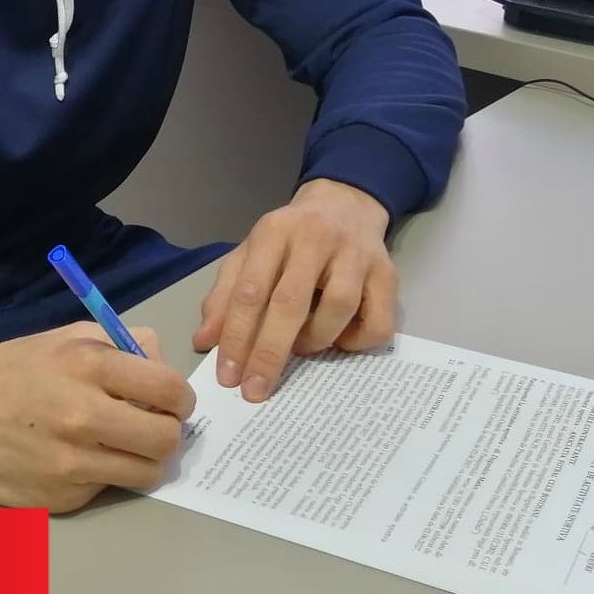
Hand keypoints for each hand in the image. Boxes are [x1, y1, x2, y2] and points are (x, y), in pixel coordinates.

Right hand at [0, 322, 195, 512]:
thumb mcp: (67, 337)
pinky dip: (102, 477)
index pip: (169, 390)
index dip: (182, 399)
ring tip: (121, 447)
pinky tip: (76, 460)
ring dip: (143, 461)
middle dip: (169, 434)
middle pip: (166, 440)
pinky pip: (106, 491)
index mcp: (88, 366)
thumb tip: (163, 365)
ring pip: (146, 474)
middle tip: (152, 428)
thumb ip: (122, 345)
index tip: (174, 403)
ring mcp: (70, 464)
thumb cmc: (14, 368)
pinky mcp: (59, 500)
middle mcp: (82, 416)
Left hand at [192, 178, 395, 402]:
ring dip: (315, 341)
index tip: (227, 376)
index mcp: (275, 231)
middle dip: (269, 353)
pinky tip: (340, 339)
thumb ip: (226, 294)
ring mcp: (357, 254)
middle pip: (291, 303)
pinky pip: (379, 323)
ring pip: (339, 308)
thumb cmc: (290, 237)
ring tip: (301, 347)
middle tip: (254, 390)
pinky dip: (357, 342)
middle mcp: (317, 237)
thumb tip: (204, 341)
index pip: (250, 290)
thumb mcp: (251, 253)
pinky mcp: (389, 272)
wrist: (344, 203)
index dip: (236, 336)